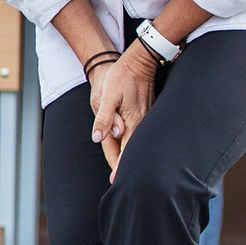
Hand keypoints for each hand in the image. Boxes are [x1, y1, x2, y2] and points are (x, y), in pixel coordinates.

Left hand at [89, 44, 159, 172]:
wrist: (138, 61)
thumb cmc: (119, 77)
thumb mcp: (106, 97)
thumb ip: (104, 119)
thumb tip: (98, 138)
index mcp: (131, 121)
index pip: (124, 150)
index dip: (118, 166)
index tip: (115, 182)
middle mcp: (141, 122)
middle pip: (132, 149)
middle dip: (124, 165)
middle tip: (118, 183)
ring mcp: (146, 118)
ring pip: (136, 142)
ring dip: (129, 155)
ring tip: (124, 171)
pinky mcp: (147, 113)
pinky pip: (140, 133)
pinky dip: (134, 143)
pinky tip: (131, 148)